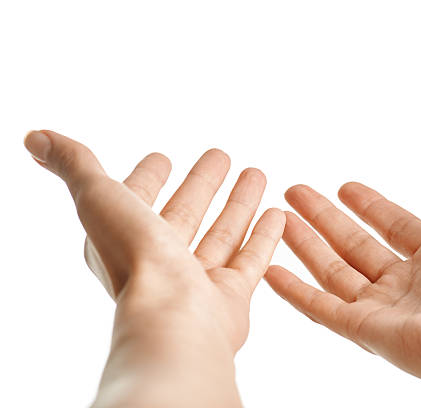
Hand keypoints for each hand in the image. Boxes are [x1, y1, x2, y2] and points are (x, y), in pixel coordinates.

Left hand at [24, 130, 284, 406]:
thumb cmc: (136, 260)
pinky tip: (276, 213)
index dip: (147, 177)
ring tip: (256, 173)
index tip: (161, 157)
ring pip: (221, 233)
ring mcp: (196, 280)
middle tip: (221, 155)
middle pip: (186, 213)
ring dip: (238, 203)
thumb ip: (77, 166)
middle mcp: (160, 261)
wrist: (176, 319)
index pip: (137, 200)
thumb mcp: (100, 199)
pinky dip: (262, 237)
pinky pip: (249, 259)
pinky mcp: (230, 295)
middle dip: (203, 183)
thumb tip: (36, 138)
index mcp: (125, 239)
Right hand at [266, 144, 420, 406]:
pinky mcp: (363, 331)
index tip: (344, 187)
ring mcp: (383, 309)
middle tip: (295, 193)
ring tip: (277, 218)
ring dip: (304, 244)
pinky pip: (320, 308)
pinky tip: (270, 269)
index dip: (369, 206)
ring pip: (333, 271)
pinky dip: (293, 291)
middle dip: (323, 218)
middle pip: (354, 245)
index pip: (394, 226)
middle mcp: (407, 285)